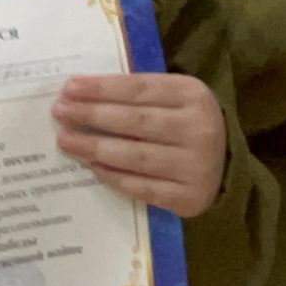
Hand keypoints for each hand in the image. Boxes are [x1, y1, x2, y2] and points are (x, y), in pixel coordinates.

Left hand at [54, 74, 226, 216]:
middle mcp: (199, 129)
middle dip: (92, 116)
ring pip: (136, 156)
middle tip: (59, 112)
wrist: (225, 162)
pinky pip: (143, 188)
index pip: (139, 89)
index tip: (69, 88)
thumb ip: (135, 94)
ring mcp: (197, 166)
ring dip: (95, 148)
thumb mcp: (171, 97)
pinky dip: (114, 177)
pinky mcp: (190, 197)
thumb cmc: (182, 122)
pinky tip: (92, 167)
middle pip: (135, 122)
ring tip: (66, 140)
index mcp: (193, 95)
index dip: (102, 88)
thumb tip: (79, 94)